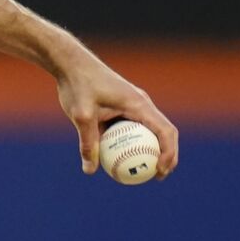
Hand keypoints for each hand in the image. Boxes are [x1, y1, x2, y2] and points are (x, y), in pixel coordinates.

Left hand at [55, 49, 178, 179]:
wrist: (70, 63)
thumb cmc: (78, 84)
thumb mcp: (81, 115)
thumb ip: (88, 142)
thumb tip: (90, 170)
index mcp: (139, 104)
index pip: (165, 131)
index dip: (169, 154)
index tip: (159, 172)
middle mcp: (141, 103)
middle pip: (163, 132)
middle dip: (166, 155)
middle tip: (157, 177)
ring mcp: (133, 104)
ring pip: (148, 130)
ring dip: (150, 149)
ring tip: (141, 171)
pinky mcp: (122, 106)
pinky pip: (132, 127)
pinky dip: (131, 142)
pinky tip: (118, 158)